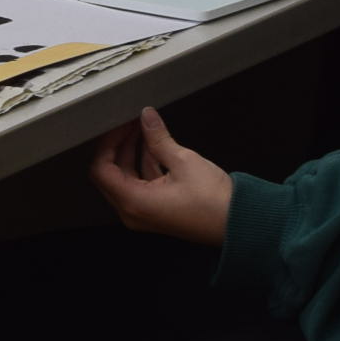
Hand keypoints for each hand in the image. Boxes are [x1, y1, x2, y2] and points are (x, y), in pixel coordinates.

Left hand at [90, 108, 233, 243]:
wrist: (238, 223)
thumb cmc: (214, 202)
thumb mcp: (183, 161)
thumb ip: (159, 138)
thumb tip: (146, 118)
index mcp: (134, 202)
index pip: (101, 170)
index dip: (106, 144)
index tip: (117, 126)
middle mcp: (134, 212)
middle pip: (111, 174)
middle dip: (118, 146)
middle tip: (129, 124)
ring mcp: (145, 213)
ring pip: (127, 178)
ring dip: (132, 153)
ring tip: (143, 129)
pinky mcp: (158, 210)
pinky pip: (142, 184)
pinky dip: (145, 164)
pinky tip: (155, 145)